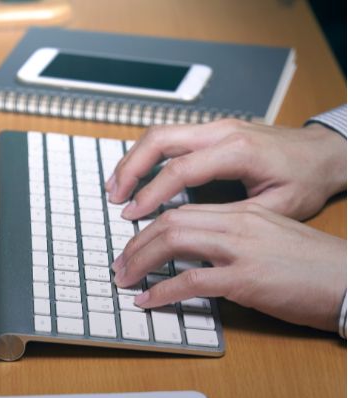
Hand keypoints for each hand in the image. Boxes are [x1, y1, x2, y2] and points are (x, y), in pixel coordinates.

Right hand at [105, 119, 346, 220]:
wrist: (322, 151)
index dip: (151, 193)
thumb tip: (193, 232)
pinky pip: (169, 138)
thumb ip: (233, 216)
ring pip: (159, 134)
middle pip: (159, 140)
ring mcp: (214, 127)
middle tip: (113, 197)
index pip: (180, 169)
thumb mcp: (278, 206)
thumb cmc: (305, 178)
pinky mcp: (211, 131)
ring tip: (115, 187)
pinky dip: (146, 155)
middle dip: (130, 168)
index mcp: (238, 150)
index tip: (133, 214)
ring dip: (133, 159)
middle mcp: (221, 131)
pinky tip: (136, 174)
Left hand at [111, 203, 345, 331]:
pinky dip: (162, 291)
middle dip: (137, 243)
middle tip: (120, 264)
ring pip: (173, 242)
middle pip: (170, 222)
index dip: (151, 228)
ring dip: (140, 262)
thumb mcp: (271, 237)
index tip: (135, 244)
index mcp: (242, 213)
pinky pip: (192, 281)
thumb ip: (234, 237)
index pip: (183, 212)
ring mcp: (241, 250)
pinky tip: (148, 300)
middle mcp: (237, 224)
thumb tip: (200, 254)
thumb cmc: (313, 264)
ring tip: (125, 279)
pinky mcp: (246, 279)